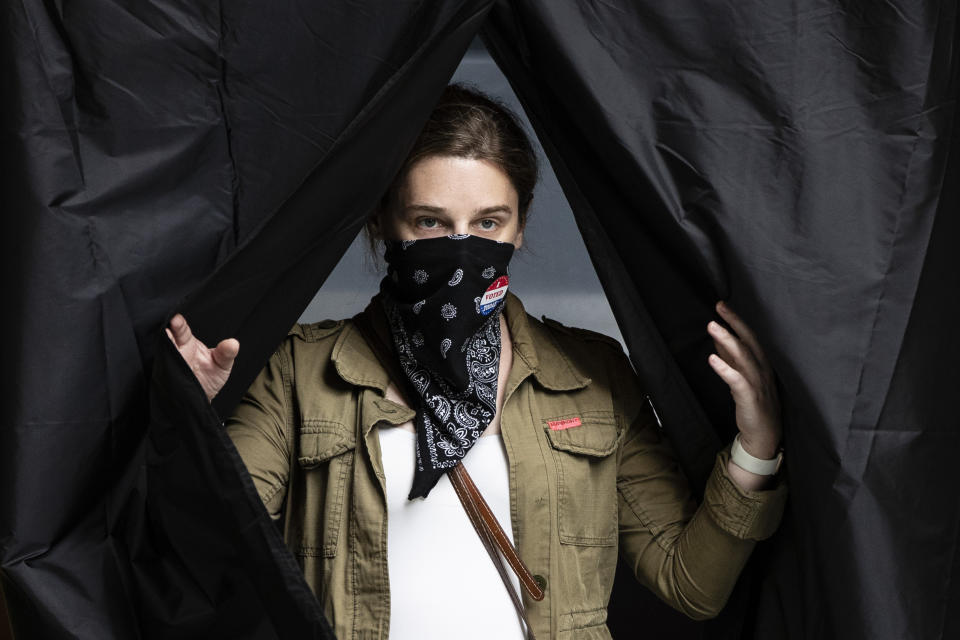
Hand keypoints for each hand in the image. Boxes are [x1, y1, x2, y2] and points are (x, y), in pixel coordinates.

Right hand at [166, 313, 238, 401]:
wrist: (200, 397)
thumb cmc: (211, 377)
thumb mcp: (222, 364)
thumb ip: (226, 354)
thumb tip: (233, 343)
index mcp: (187, 342)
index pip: (181, 330)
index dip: (178, 324)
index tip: (176, 319)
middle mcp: (175, 351)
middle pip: (167, 338)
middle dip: (166, 333)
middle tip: (166, 328)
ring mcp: (168, 364)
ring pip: (161, 352)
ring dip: (162, 347)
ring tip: (163, 340)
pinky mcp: (164, 377)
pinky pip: (160, 369)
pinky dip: (161, 365)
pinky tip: (163, 362)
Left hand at [706, 301, 781, 459]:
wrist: (764, 435)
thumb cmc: (754, 403)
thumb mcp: (743, 376)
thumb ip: (732, 357)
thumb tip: (718, 337)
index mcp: (763, 364)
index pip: (751, 337)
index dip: (737, 321)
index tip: (722, 305)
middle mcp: (763, 370)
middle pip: (749, 341)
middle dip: (734, 323)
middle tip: (719, 306)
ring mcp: (758, 383)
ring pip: (743, 357)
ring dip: (727, 340)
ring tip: (712, 326)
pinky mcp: (750, 398)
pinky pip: (737, 381)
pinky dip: (725, 368)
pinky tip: (712, 359)